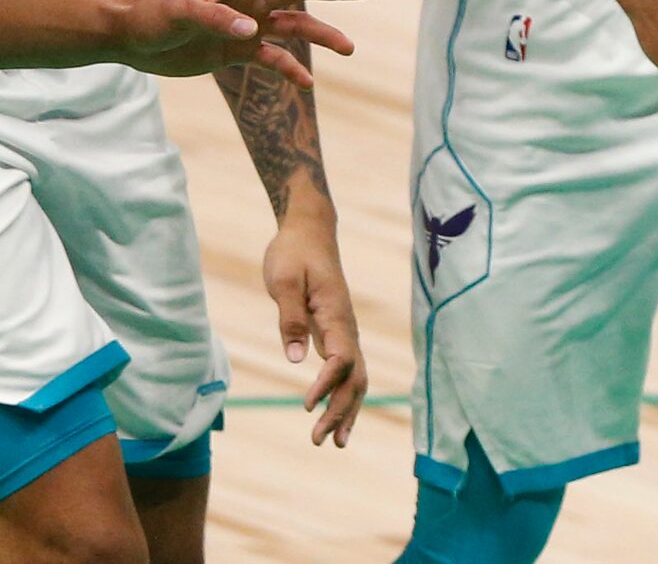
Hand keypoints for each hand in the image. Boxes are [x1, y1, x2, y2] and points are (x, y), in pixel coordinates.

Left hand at [117, 0, 367, 86]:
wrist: (133, 41)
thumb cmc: (154, 16)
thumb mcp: (180, 12)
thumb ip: (216, 17)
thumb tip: (252, 29)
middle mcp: (252, 1)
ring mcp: (248, 26)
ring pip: (296, 27)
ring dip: (323, 36)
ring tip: (349, 48)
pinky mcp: (238, 51)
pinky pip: (274, 60)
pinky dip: (291, 70)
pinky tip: (308, 82)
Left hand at [262, 214, 364, 447]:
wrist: (309, 230)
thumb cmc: (293, 253)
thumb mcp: (285, 281)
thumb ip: (290, 320)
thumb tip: (296, 360)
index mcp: (335, 313)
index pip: (341, 359)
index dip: (326, 385)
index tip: (306, 406)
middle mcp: (346, 325)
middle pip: (354, 377)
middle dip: (340, 411)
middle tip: (320, 441)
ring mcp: (344, 330)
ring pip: (356, 377)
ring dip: (347, 410)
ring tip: (336, 443)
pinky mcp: (336, 332)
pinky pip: (347, 369)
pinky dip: (344, 395)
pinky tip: (334, 414)